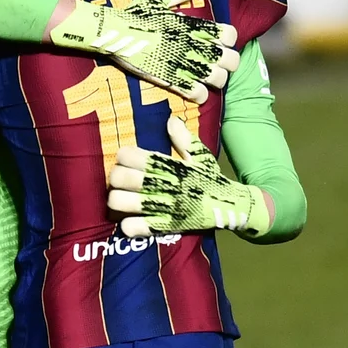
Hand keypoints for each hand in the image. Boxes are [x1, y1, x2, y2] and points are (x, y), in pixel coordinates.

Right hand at [51, 0, 240, 103]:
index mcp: (193, 25)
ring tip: (208, 80)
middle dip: (228, 63)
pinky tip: (196, 92)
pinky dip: (200, 95)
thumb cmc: (135, 15)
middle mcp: (194, 44)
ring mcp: (184, 63)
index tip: (220, 42)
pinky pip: (196, 92)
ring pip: (218, 79)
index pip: (228, 34)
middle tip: (218, 64)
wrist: (114, 33)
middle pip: (230, 60)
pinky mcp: (171, 80)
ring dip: (216, 80)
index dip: (228, 40)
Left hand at [108, 116, 271, 238]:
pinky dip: (130, 226)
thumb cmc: (211, 180)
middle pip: (123, 178)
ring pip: (126, 202)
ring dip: (117, 201)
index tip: (124, 158)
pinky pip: (141, 228)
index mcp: (172, 165)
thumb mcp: (201, 156)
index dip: (124, 157)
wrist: (231, 206)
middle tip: (118, 181)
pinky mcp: (169, 226)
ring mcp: (166, 207)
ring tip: (119, 200)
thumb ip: (184, 139)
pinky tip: (127, 223)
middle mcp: (166, 184)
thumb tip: (170, 119)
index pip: (134, 156)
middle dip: (116, 178)